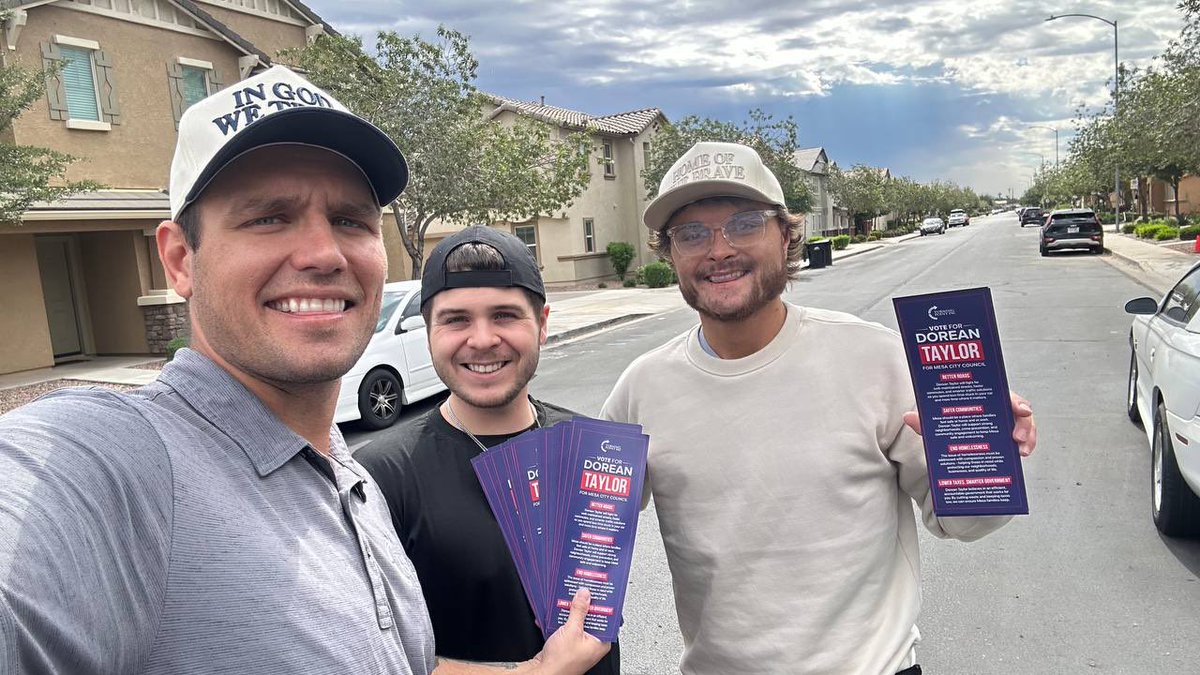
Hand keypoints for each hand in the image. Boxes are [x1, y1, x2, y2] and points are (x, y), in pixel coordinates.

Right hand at [523, 588, 609, 674]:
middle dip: (584, 605)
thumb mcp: (572, 630)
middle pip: (591, 618)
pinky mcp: (567, 644)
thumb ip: (579, 610)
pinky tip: (555, 613)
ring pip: (577, 622)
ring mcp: (579, 644)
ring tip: (566, 599)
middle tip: (581, 592)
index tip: (598, 592)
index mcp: (600, 642)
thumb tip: (585, 595)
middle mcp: (591, 643)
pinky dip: (561, 620)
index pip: (607, 619)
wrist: (543, 673)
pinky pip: (567, 627)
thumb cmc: (561, 662)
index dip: (603, 605)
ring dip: (571, 612)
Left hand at [903, 390, 1036, 456]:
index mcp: (984, 398)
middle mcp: (998, 408)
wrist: (950, 432)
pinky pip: (1022, 440)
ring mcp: (1005, 423)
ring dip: (1027, 437)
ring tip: (1020, 451)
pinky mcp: (1007, 438)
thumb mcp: (938, 421)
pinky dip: (1024, 446)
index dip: (1016, 401)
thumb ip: (926, 420)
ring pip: (1024, 426)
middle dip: (1023, 423)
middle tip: (1016, 437)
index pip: (1004, 395)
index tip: (1021, 409)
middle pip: (1019, 411)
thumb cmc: (949, 420)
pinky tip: (1020, 455)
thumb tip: (908, 417)